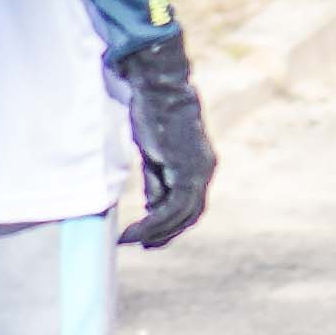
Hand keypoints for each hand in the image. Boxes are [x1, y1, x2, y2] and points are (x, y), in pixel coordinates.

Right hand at [106, 33, 218, 249]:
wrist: (158, 89)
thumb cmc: (153, 114)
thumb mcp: (154, 154)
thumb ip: (157, 180)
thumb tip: (152, 207)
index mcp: (201, 165)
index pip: (191, 205)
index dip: (172, 224)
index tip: (151, 237)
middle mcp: (206, 170)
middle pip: (190, 215)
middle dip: (166, 234)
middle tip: (142, 245)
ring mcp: (200, 172)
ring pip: (181, 216)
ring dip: (155, 232)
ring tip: (129, 239)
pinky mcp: (187, 171)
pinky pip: (171, 208)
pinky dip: (152, 223)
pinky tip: (134, 230)